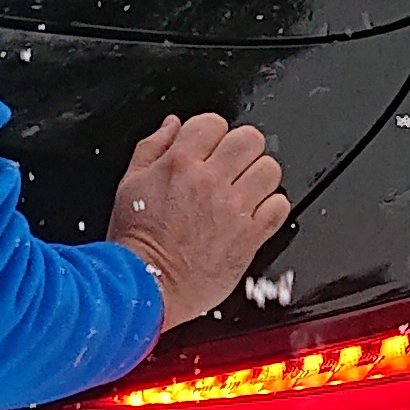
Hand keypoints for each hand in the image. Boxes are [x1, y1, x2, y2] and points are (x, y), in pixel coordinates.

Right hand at [109, 113, 287, 325]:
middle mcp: (210, 182)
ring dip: (258, 176)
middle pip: (250, 140)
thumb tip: (174, 124)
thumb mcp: (130, 183)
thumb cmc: (136, 242)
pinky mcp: (250, 237)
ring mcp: (233, 209)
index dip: (212, 134)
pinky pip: (279, 206)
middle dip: (241, 149)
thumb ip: (153, 147)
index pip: (214, 123)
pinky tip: (252, 214)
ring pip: (269, 169)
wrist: (147, 286)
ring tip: (244, 190)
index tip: (210, 148)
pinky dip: (270, 207)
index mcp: (179, 164)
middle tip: (231, 166)